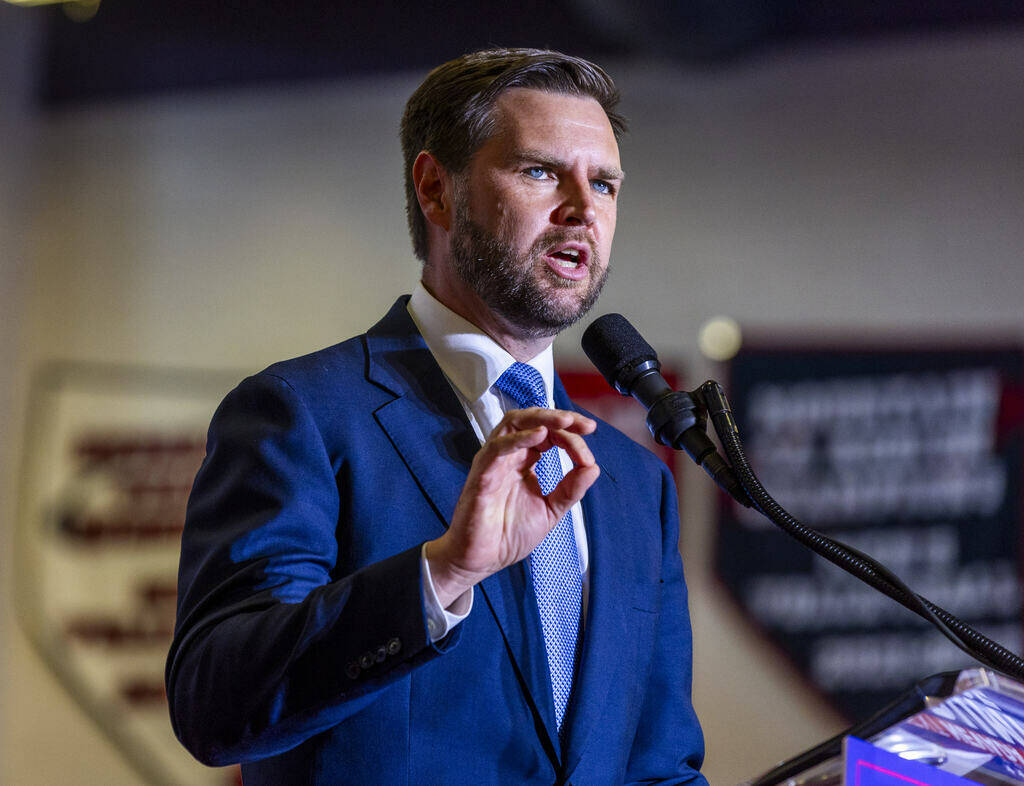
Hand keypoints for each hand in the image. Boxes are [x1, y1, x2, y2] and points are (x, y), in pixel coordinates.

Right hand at [424, 407, 598, 607]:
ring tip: (565, 421)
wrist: (483, 560)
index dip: (571, 437)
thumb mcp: (550, 510)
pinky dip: (519, 438)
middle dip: (559, 418)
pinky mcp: (482, 474)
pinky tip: (540, 435)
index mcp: (523, 461)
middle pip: (532, 421)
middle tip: (584, 425)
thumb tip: (593, 467)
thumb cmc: (508, 535)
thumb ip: (570, 489)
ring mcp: (494, 462)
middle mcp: (508, 456)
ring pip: (513, 424)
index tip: (588, 456)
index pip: (549, 435)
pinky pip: (497, 447)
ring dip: (541, 418)